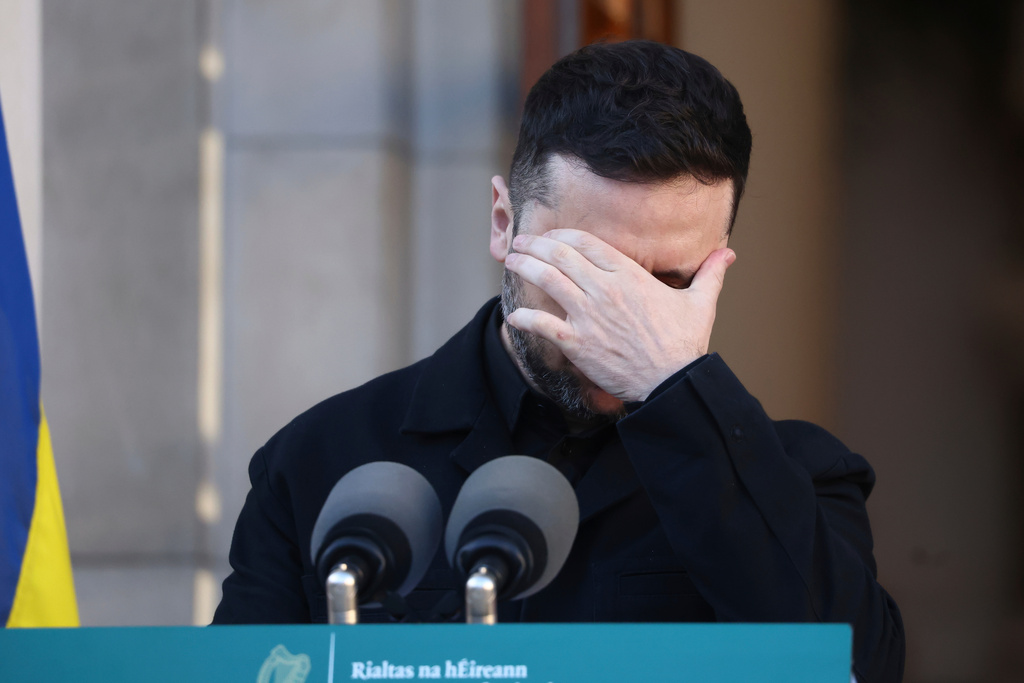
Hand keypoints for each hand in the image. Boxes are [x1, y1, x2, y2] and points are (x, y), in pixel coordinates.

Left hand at [504, 229, 735, 401]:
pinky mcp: (577, 343)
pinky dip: (524, 317)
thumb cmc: (685, 345)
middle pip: (561, 255)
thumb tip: (728, 254)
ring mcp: (589, 316)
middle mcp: (605, 290)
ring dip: (524, 267)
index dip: (563, 236)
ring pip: (548, 280)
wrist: (672, 383)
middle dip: (536, 245)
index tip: (551, 236)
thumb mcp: (700, 303)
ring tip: (511, 262)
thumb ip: (710, 274)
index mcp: (629, 275)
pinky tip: (513, 314)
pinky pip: (542, 323)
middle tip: (521, 243)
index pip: (587, 243)